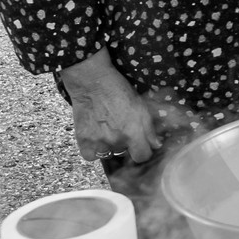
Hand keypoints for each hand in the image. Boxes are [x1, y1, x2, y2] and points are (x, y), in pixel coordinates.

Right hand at [59, 49, 161, 163]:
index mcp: (133, 132)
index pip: (142, 156)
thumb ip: (149, 129)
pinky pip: (91, 156)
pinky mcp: (83, 141)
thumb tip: (156, 145)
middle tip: (121, 130)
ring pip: (109, 154)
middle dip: (126, 145)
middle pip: (125, 154)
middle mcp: (117, 140)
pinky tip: (96, 138)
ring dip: (111, 146)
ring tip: (108, 130)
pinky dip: (94, 150)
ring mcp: (99, 142)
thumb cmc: (119, 91)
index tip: (141, 146)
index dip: (143, 151)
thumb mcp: (142, 107)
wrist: (92, 82)